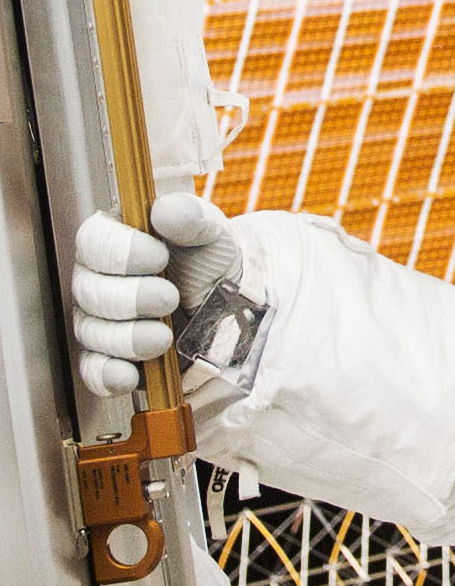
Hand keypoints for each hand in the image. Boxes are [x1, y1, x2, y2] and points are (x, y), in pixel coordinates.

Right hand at [73, 194, 240, 396]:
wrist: (233, 305)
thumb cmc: (212, 261)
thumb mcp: (210, 232)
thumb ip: (189, 217)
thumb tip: (165, 211)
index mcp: (117, 239)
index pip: (94, 241)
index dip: (120, 251)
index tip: (157, 256)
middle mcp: (100, 279)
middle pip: (90, 290)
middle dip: (131, 297)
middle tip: (168, 297)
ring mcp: (101, 321)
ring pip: (92, 331)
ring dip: (128, 337)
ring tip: (163, 336)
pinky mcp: (111, 358)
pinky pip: (95, 370)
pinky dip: (109, 375)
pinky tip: (131, 374)